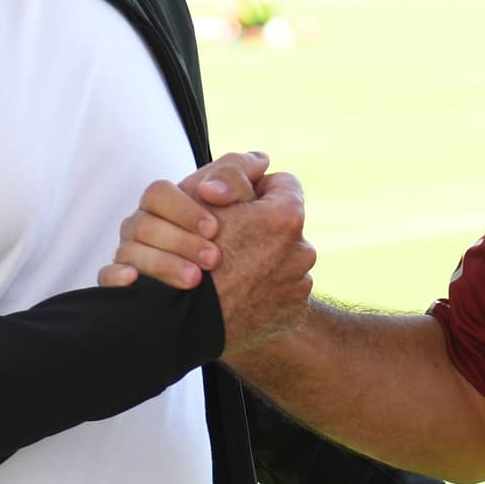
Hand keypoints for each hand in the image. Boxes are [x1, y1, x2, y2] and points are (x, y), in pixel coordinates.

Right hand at [98, 151, 269, 290]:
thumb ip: (244, 178)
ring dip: (162, 263)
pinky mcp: (124, 288)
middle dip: (180, 241)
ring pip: (128, 252)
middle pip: (143, 223)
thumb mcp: (239, 206)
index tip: (214, 228)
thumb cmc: (230, 241)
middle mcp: (143, 228)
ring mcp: (130, 256)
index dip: (185, 209)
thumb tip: (259, 160)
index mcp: (164, 205)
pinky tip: (135, 282)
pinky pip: (106, 277)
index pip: (159, 194)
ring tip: (195, 280)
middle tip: (214, 259)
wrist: (221, 298)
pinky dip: (117, 277)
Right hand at [202, 171, 314, 355]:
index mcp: (286, 217)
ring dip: (260, 263)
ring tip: (227, 273)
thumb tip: (262, 161)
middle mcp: (302, 250)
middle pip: (282, 226)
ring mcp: (299, 286)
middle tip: (224, 243)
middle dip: (257, 230)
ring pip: (281, 261)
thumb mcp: (200, 196)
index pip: (282, 184)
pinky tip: (235, 297)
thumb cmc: (186, 250)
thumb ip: (233, 172)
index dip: (254, 190)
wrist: (182, 321)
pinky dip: (261, 293)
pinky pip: (279, 294)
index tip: (234, 204)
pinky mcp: (291, 315)